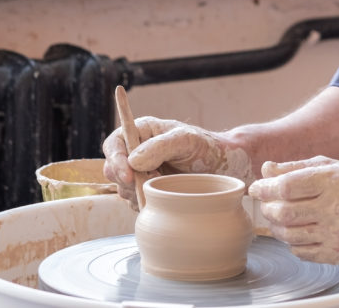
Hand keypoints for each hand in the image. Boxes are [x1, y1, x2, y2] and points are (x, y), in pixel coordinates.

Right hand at [102, 117, 252, 208]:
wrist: (225, 169)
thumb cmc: (208, 148)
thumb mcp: (187, 141)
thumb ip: (161, 146)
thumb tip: (133, 161)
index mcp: (142, 132)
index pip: (113, 144)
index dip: (116, 160)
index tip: (130, 176)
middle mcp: (137, 152)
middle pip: (113, 170)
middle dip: (131, 181)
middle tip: (157, 181)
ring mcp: (141, 174)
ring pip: (122, 190)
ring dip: (140, 194)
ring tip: (168, 186)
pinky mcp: (147, 192)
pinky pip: (135, 204)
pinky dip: (146, 205)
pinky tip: (167, 198)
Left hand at [247, 156, 338, 263]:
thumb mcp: (328, 166)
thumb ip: (295, 168)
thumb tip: (266, 170)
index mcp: (333, 181)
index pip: (287, 187)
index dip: (266, 188)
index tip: (257, 188)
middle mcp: (335, 209)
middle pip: (284, 213)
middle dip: (268, 208)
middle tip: (267, 203)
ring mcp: (336, 234)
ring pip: (289, 235)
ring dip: (276, 226)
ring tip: (278, 216)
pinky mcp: (336, 253)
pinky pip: (301, 251)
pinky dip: (291, 242)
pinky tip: (296, 230)